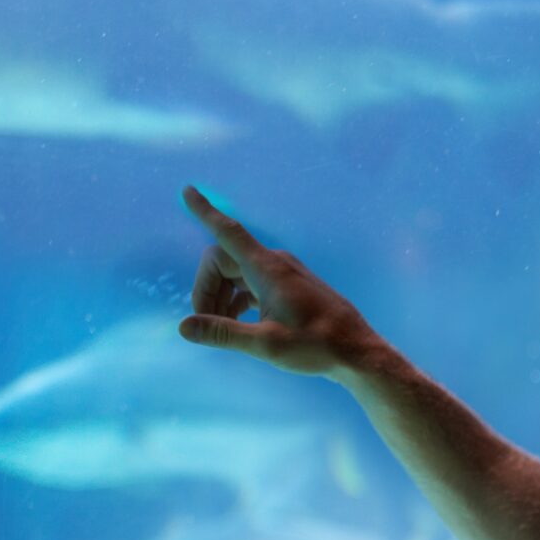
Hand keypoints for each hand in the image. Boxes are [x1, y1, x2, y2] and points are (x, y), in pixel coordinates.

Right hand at [176, 185, 380, 378]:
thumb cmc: (315, 345)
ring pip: (236, 273)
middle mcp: (273, 263)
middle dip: (206, 287)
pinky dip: (237, 299)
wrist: (355, 349)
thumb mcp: (264, 343)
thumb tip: (183, 327)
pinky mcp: (289, 286)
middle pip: (223, 260)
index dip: (204, 211)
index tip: (187, 191)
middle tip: (205, 323)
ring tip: (220, 328)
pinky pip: (251, 282)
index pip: (227, 232)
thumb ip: (223, 333)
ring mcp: (283, 273)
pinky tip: (238, 324)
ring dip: (221, 296)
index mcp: (266, 268)